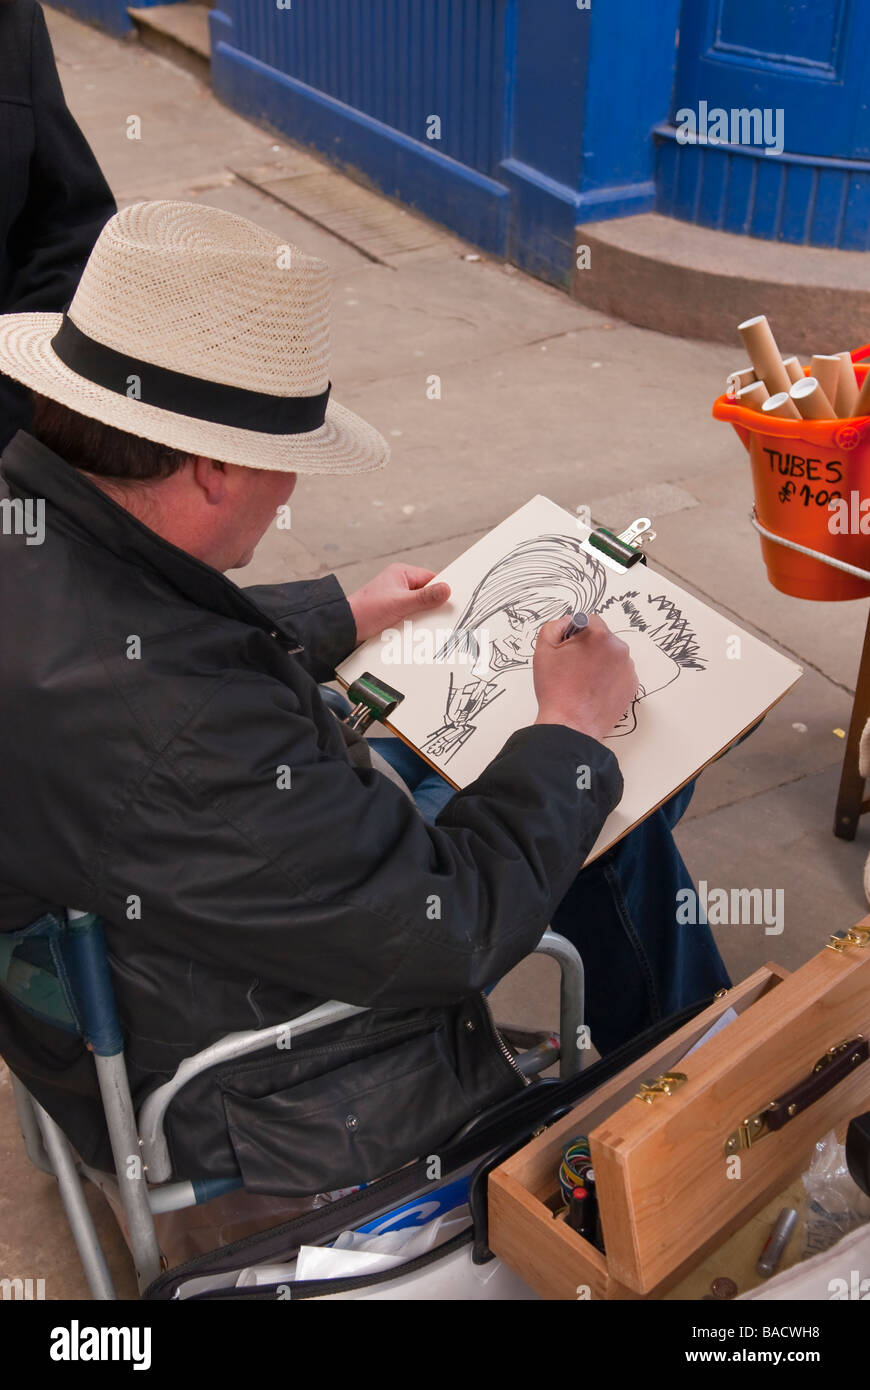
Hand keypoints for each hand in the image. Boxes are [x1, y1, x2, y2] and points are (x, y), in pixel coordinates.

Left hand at [347, 564, 450, 643]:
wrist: (345, 628)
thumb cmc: (366, 611)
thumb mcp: (399, 603)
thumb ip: (424, 598)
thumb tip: (446, 589)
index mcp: (401, 573)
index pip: (431, 578)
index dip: (441, 590)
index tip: (451, 601)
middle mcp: (399, 584)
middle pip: (426, 593)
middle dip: (431, 606)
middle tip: (439, 617)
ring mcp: (396, 598)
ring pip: (419, 606)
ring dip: (422, 617)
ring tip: (422, 625)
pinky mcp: (393, 612)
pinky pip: (411, 615)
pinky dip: (414, 623)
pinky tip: (414, 630)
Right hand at [532, 613, 636, 742]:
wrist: (571, 725)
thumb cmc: (556, 688)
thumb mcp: (544, 649)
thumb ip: (555, 626)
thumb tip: (568, 622)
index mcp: (599, 636)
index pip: (589, 620)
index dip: (575, 633)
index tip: (568, 649)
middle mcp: (619, 649)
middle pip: (602, 638)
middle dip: (589, 648)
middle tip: (573, 668)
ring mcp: (628, 669)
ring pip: (612, 656)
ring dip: (600, 662)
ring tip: (583, 682)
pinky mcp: (632, 686)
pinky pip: (619, 674)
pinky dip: (608, 678)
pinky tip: (593, 691)